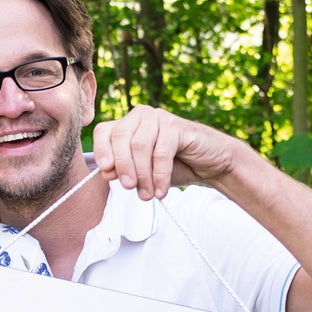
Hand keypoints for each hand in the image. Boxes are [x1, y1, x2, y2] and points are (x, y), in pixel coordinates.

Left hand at [92, 105, 235, 199]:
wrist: (209, 165)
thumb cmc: (173, 167)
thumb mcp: (142, 173)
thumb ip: (123, 171)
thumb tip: (106, 172)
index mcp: (127, 124)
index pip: (104, 131)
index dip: (101, 150)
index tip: (105, 172)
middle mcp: (140, 116)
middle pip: (120, 138)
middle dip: (122, 166)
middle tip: (129, 188)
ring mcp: (159, 118)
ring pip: (139, 146)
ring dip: (142, 175)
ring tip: (147, 195)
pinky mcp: (176, 126)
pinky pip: (160, 153)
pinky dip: (159, 176)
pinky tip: (161, 191)